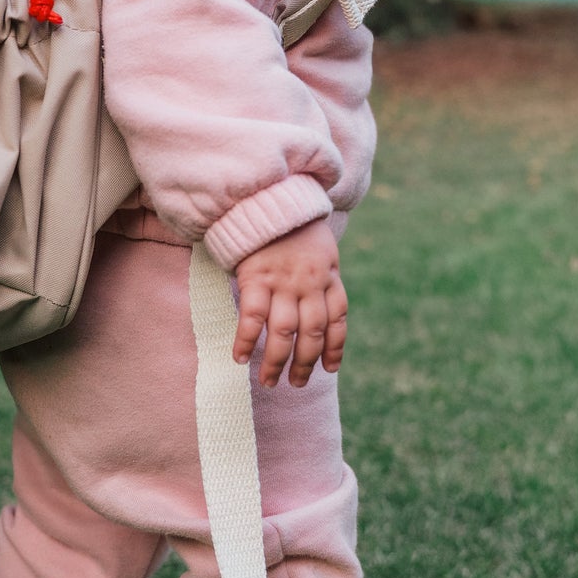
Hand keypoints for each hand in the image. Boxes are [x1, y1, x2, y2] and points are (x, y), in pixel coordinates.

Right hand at [233, 218, 348, 387]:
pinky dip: (245, 340)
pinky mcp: (256, 276)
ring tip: (268, 381)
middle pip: (312, 334)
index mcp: (329, 275)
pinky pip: (252, 317)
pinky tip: (239, 358)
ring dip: (277, 362)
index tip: (330, 368)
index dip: (335, 347)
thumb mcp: (321, 247)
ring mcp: (283, 281)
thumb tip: (317, 305)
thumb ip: (322, 275)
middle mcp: (310, 283)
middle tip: (295, 384)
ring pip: (284, 333)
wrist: (270, 194)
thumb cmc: (293, 223)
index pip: (338, 319)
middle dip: (304, 364)